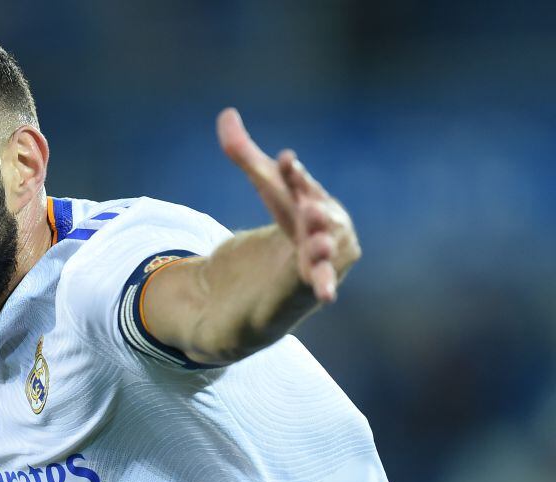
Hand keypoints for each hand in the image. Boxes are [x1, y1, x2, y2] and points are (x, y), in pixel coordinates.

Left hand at [217, 108, 359, 302]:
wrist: (287, 269)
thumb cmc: (283, 225)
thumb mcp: (266, 188)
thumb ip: (245, 154)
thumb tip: (227, 113)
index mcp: (312, 200)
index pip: (301, 185)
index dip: (294, 176)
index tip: (285, 161)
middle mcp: (325, 228)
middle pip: (323, 217)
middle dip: (318, 211)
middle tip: (310, 207)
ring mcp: (323, 256)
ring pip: (328, 250)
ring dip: (324, 246)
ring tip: (318, 242)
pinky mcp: (313, 285)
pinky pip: (322, 283)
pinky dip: (324, 286)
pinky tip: (326, 294)